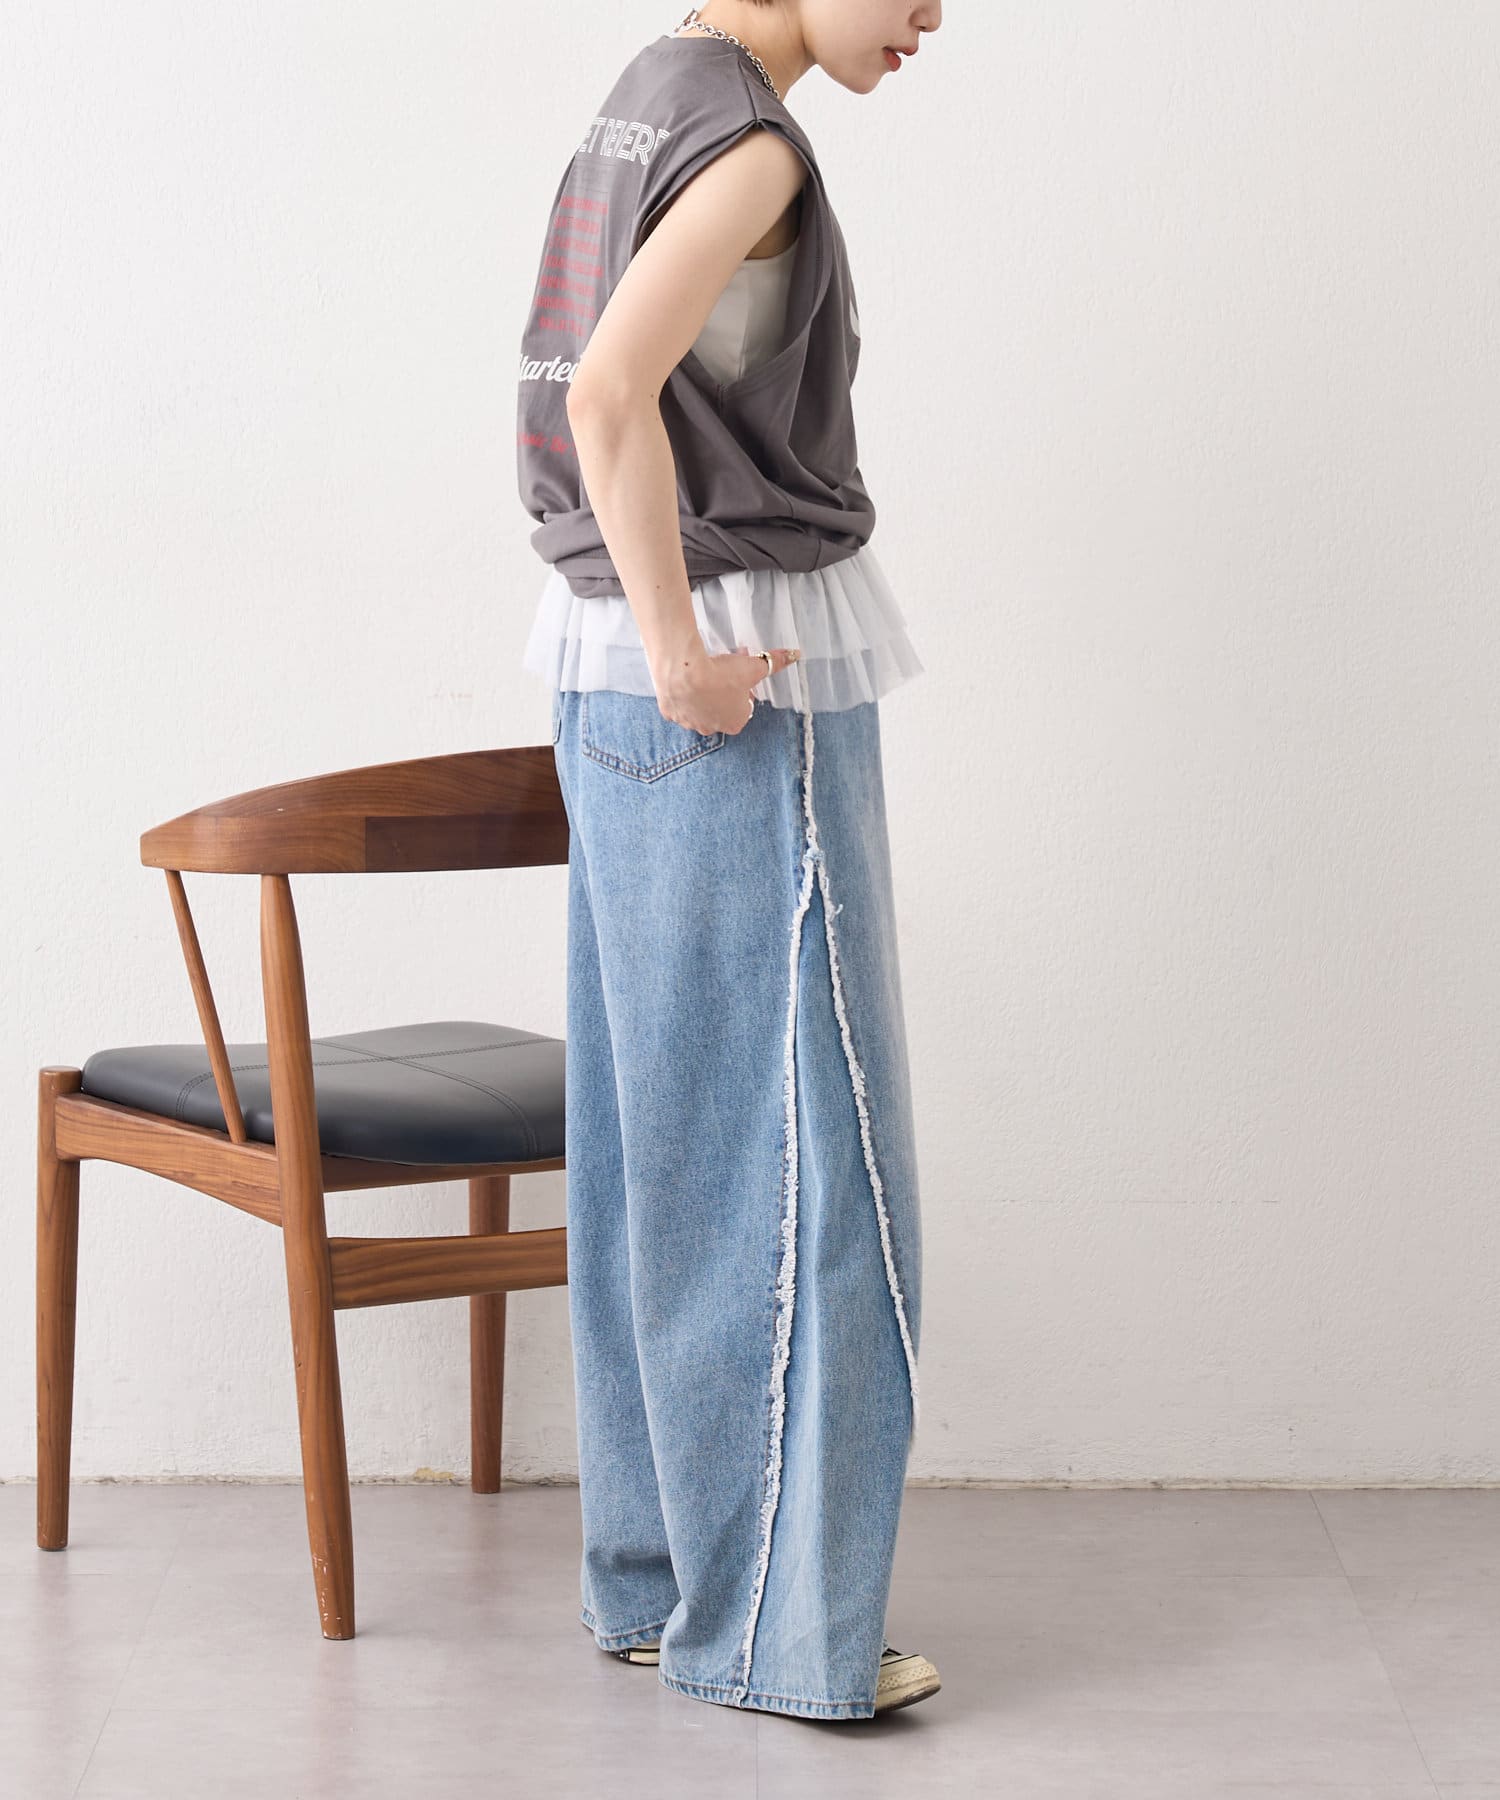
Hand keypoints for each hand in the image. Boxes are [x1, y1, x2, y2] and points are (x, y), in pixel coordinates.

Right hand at [651, 641, 802, 735]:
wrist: (684, 672)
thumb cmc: (721, 674)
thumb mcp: (753, 667)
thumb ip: (774, 662)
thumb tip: (794, 655)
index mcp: (735, 723)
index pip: (743, 708)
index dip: (743, 690)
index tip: (740, 676)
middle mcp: (712, 728)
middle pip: (721, 709)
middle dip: (723, 692)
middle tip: (722, 671)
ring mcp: (689, 723)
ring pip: (698, 709)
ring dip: (702, 694)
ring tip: (702, 673)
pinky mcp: (670, 713)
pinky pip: (678, 705)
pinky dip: (681, 694)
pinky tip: (684, 679)